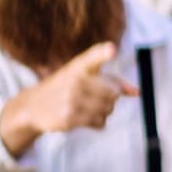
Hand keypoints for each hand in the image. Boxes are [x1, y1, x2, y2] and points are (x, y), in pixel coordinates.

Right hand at [0, 42, 137, 156]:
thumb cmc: (67, 86)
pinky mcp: (68, 118)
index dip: (103, 53)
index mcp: (79, 66)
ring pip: (108, 109)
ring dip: (105, 110)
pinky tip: (86, 117)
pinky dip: (98, 121)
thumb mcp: (85, 76)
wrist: (33, 106)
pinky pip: (100, 122)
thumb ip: (113, 80)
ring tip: (89, 106)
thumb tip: (137, 92)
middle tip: (96, 97)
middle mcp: (75, 81)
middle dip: (111, 97)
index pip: (93, 57)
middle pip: (113, 92)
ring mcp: (70, 100)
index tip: (112, 49)